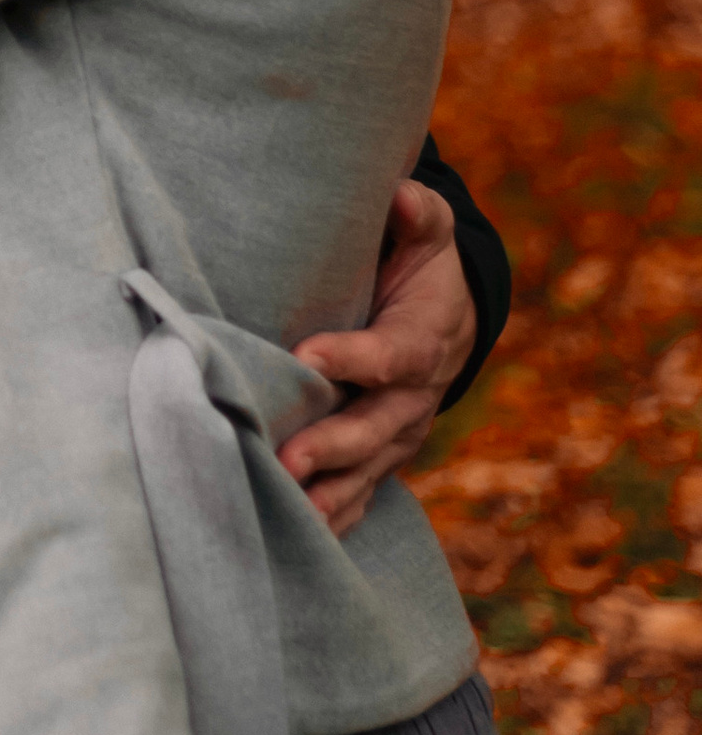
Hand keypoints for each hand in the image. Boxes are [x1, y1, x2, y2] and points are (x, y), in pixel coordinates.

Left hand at [279, 177, 472, 536]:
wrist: (450, 322)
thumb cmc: (422, 270)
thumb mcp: (428, 236)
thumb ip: (419, 217)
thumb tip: (404, 194)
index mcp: (423, 342)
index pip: (391, 355)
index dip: (354, 358)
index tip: (306, 356)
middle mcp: (413, 400)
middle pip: (376, 429)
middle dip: (334, 445)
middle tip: (289, 458)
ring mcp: (397, 437)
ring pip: (365, 472)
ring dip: (327, 493)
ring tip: (285, 509)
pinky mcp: (379, 460)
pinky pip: (358, 495)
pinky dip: (331, 519)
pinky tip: (297, 539)